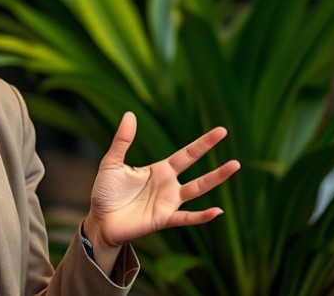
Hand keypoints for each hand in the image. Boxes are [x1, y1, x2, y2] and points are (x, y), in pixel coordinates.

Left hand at [84, 112, 239, 254]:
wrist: (100, 220)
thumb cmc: (106, 192)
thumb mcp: (112, 162)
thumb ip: (122, 140)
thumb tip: (130, 113)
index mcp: (159, 170)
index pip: (186, 154)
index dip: (203, 143)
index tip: (221, 131)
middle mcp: (168, 185)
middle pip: (197, 169)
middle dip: (213, 157)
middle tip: (231, 144)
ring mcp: (168, 203)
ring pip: (197, 190)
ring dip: (215, 179)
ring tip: (234, 166)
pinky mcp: (163, 219)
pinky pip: (187, 217)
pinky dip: (201, 216)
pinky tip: (217, 211)